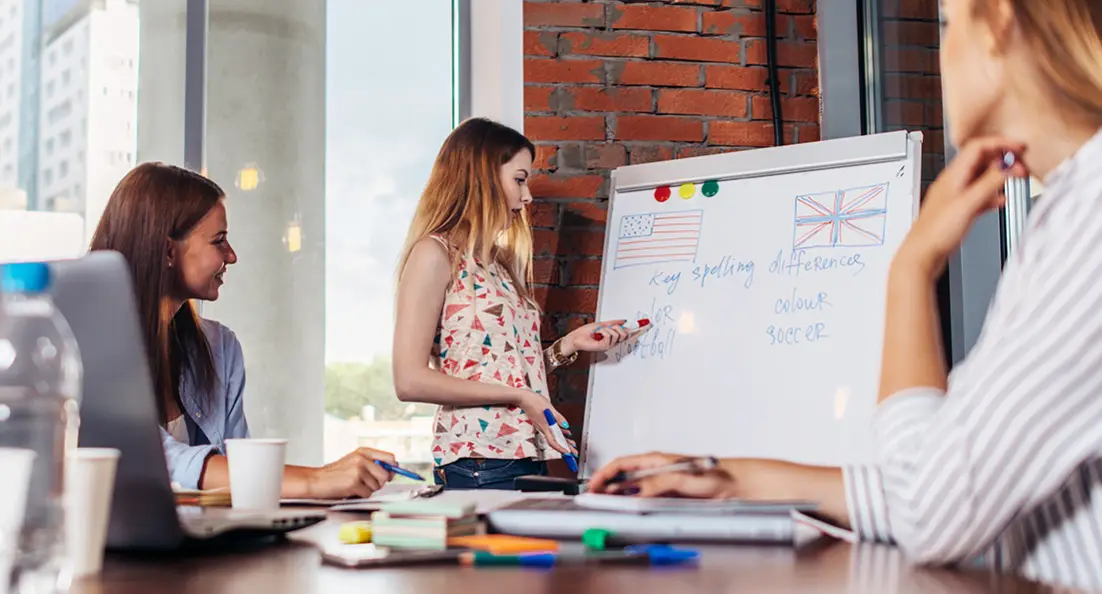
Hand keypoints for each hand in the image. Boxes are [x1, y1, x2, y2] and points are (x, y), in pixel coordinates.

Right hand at [306, 447, 397, 498]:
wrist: (316, 480)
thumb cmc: (335, 473)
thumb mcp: (354, 461)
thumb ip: (371, 463)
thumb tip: (391, 472)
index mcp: (363, 452)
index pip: (389, 457)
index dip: (392, 468)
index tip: (391, 474)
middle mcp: (362, 459)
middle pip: (385, 474)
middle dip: (379, 482)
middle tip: (367, 483)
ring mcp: (358, 470)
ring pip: (377, 486)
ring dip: (368, 489)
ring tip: (355, 485)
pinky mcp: (354, 483)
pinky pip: (368, 494)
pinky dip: (361, 495)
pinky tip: (351, 490)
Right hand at [514, 391, 577, 455]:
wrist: (524, 398)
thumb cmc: (533, 402)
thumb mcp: (549, 408)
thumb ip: (558, 418)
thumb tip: (566, 425)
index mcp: (545, 427)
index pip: (553, 442)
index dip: (561, 449)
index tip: (568, 453)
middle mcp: (544, 428)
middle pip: (556, 441)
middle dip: (566, 448)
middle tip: (574, 453)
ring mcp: (543, 426)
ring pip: (555, 436)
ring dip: (564, 441)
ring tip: (572, 445)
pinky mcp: (543, 422)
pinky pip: (553, 430)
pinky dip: (560, 433)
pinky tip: (566, 432)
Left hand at [561, 319, 629, 354]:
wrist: (577, 337)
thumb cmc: (587, 332)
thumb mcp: (602, 324)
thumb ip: (614, 323)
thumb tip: (624, 320)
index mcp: (613, 337)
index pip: (627, 334)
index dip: (635, 330)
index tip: (645, 325)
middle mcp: (612, 342)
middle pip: (624, 333)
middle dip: (617, 327)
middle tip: (608, 327)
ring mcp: (609, 345)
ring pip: (617, 334)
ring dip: (607, 329)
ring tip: (599, 332)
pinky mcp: (605, 346)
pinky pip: (610, 335)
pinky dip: (603, 332)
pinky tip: (597, 335)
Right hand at [587, 452, 737, 498]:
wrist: (734, 486)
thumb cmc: (714, 475)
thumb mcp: (682, 478)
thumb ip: (657, 483)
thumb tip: (636, 490)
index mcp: (656, 460)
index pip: (621, 464)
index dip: (605, 474)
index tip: (594, 485)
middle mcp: (656, 471)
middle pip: (623, 478)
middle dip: (607, 487)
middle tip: (595, 499)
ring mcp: (660, 484)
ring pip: (632, 490)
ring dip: (619, 497)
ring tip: (609, 506)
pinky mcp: (667, 497)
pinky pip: (645, 500)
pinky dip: (634, 505)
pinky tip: (630, 511)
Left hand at [896, 137, 1027, 277]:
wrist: (922, 256)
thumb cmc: (936, 232)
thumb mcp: (968, 204)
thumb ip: (988, 184)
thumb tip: (1006, 166)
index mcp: (953, 175)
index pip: (978, 147)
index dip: (1000, 144)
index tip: (1019, 148)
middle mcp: (953, 183)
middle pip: (981, 161)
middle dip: (1003, 160)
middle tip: (1021, 167)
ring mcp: (956, 197)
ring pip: (982, 178)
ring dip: (1000, 177)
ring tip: (1016, 180)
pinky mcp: (959, 211)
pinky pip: (979, 196)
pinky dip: (992, 195)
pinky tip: (1000, 201)